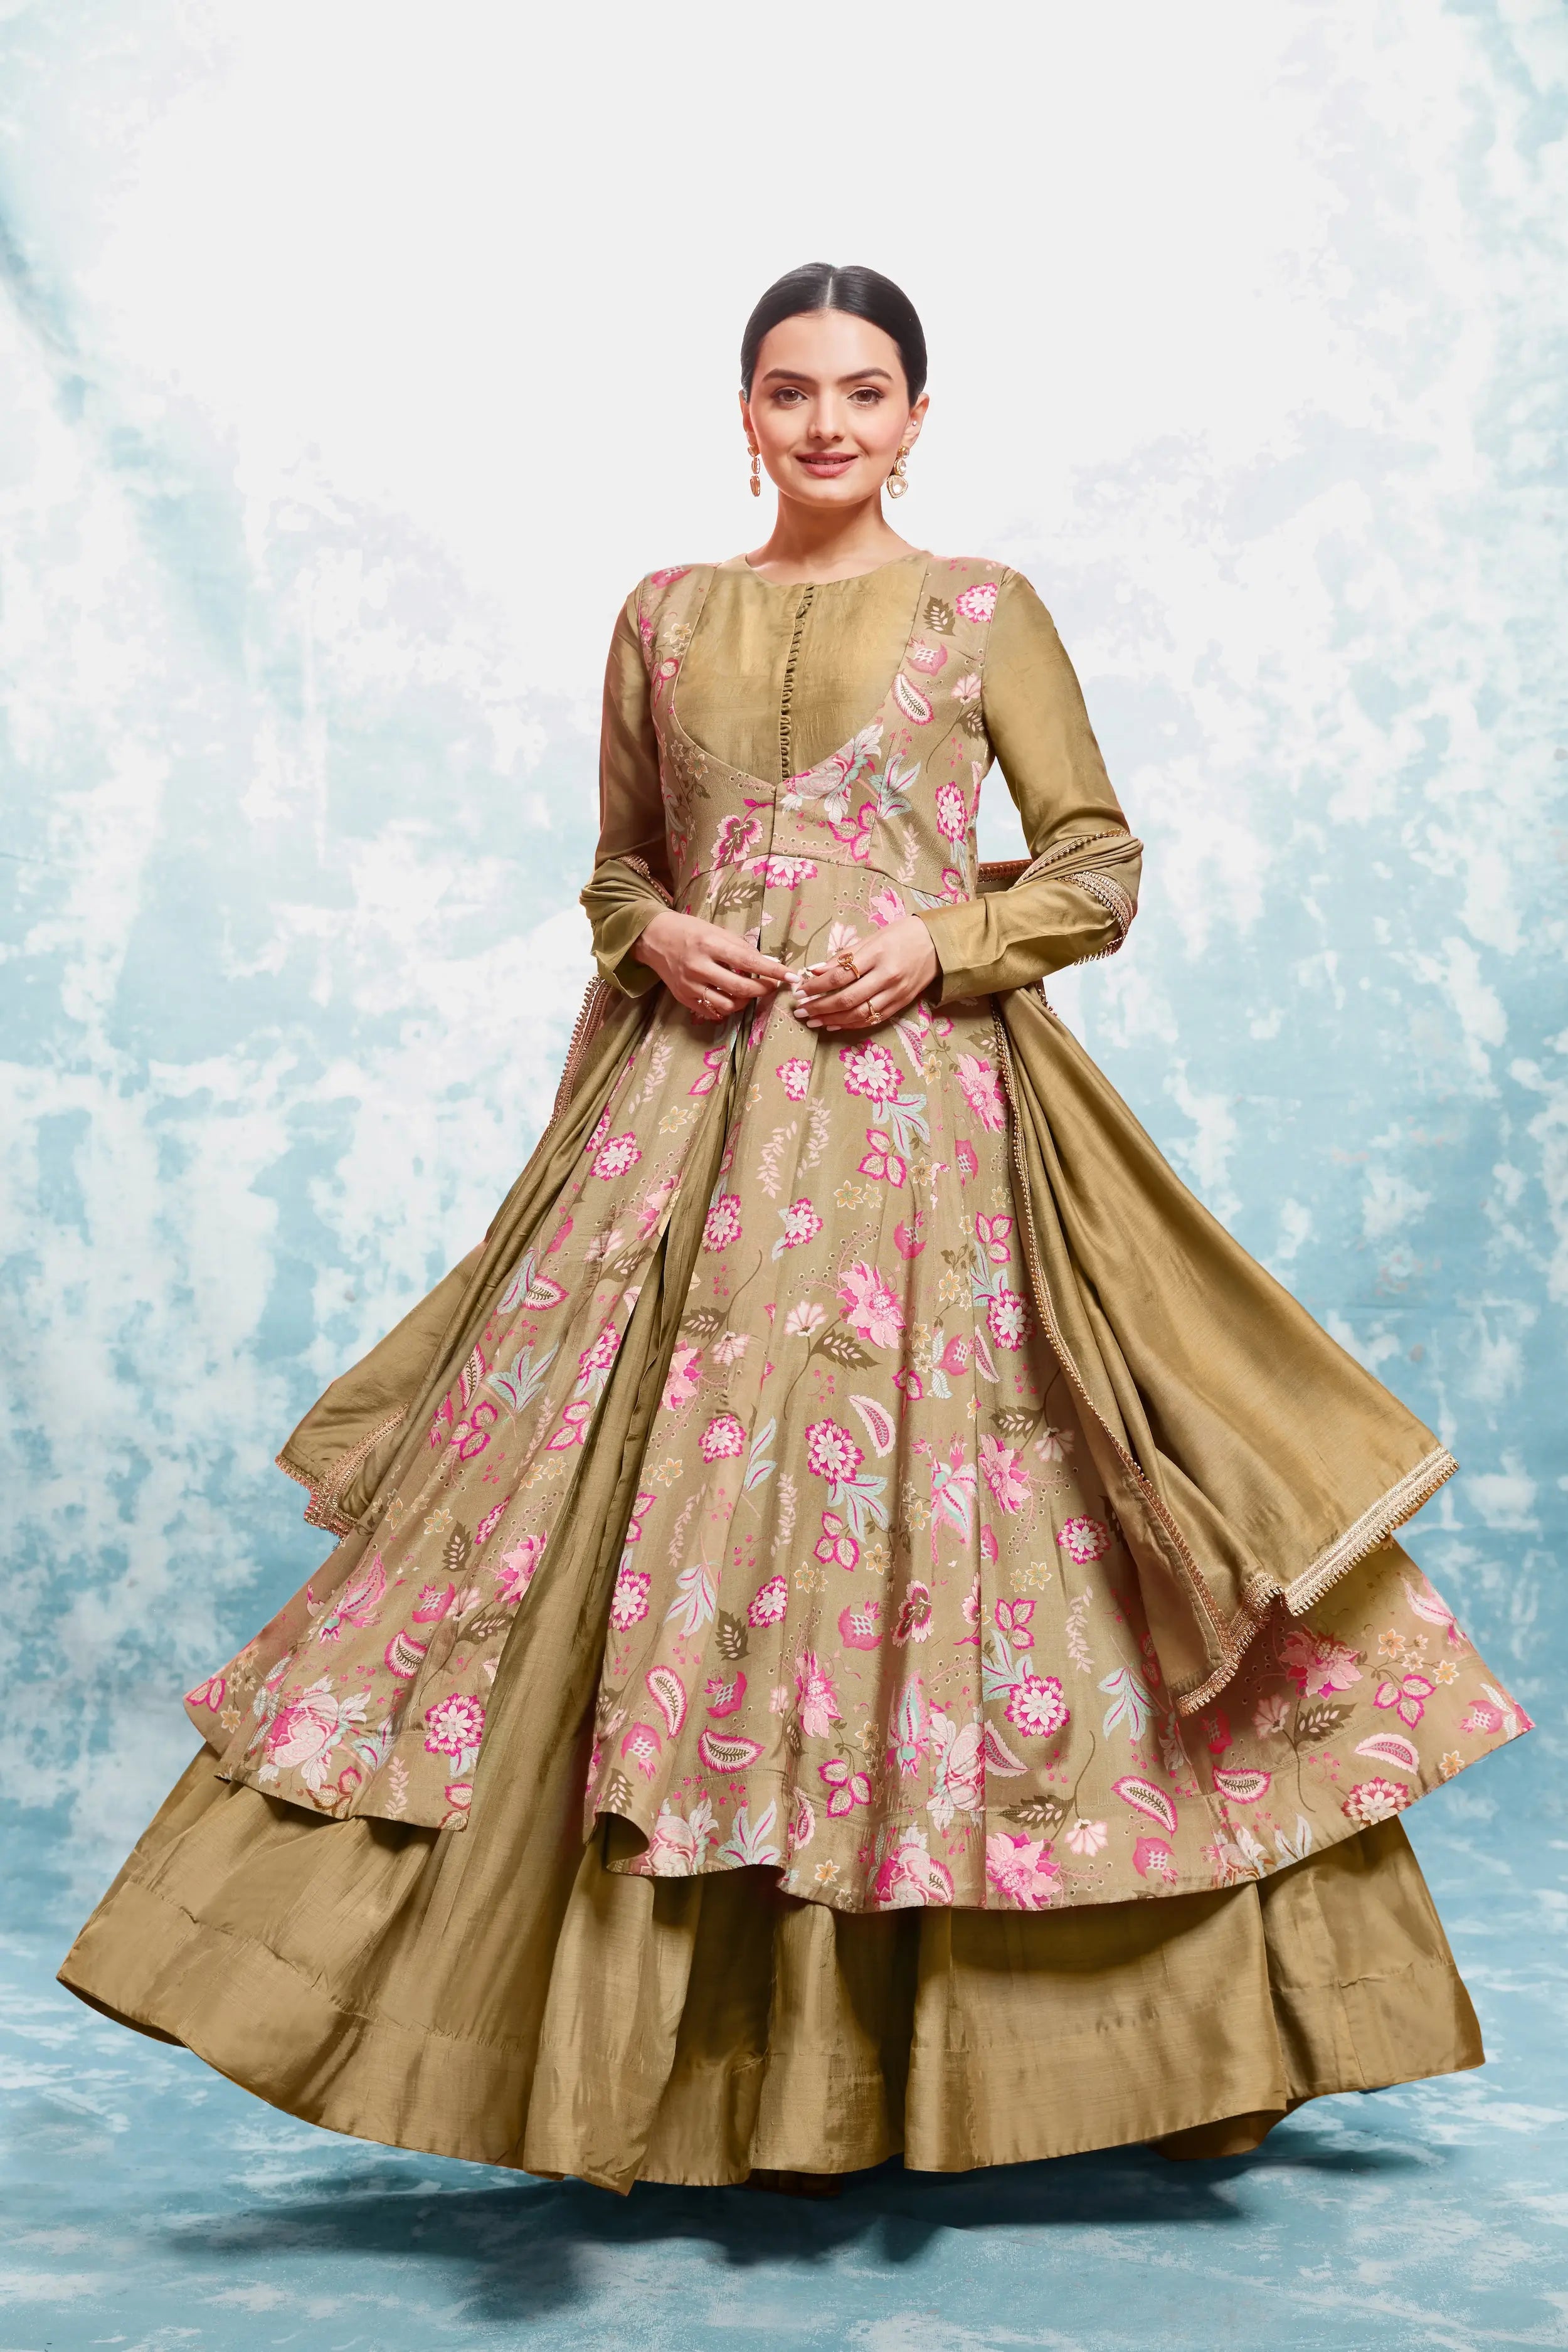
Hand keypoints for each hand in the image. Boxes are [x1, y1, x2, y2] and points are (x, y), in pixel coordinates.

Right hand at [634, 909, 789, 1021]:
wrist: (653, 937)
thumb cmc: (690, 930)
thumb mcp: (717, 931)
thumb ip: (741, 948)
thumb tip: (768, 964)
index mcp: (710, 944)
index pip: (749, 962)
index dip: (773, 971)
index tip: (791, 977)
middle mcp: (699, 966)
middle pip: (741, 989)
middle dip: (763, 990)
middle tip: (770, 985)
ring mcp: (689, 985)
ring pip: (728, 1005)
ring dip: (745, 1001)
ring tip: (747, 991)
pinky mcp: (683, 998)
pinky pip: (712, 1012)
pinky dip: (727, 1007)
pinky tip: (729, 997)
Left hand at [792, 917, 937, 1030]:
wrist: (938, 945)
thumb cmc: (902, 935)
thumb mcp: (872, 938)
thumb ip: (844, 956)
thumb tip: (815, 970)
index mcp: (877, 954)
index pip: (840, 975)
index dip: (816, 985)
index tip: (800, 990)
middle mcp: (887, 976)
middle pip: (847, 998)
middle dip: (820, 1006)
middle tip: (801, 1010)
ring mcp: (895, 993)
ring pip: (859, 1014)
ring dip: (832, 1020)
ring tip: (813, 1021)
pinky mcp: (901, 1004)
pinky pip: (873, 1019)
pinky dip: (851, 1024)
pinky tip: (834, 1024)